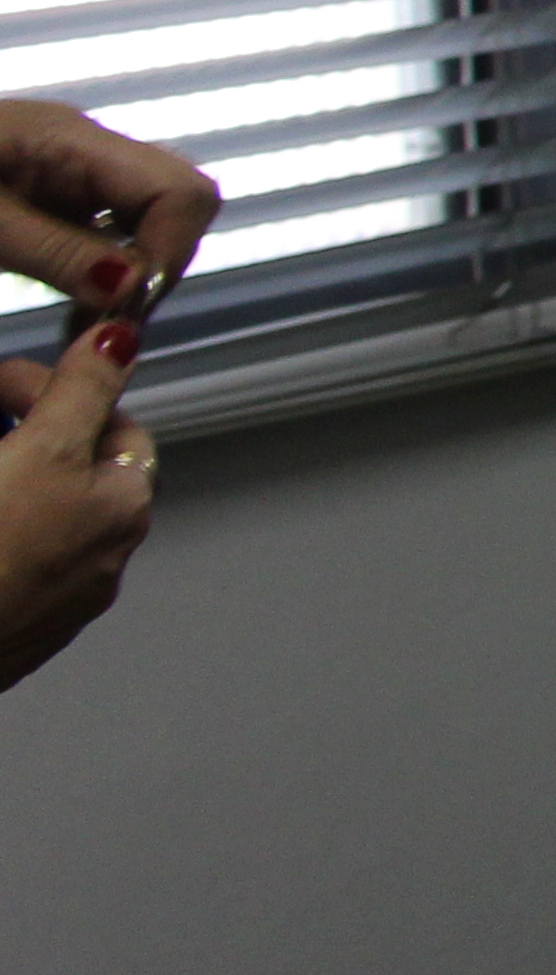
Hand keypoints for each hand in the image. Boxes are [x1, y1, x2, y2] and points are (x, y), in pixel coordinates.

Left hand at [0, 104, 215, 326]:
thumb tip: (134, 289)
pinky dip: (114, 271)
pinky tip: (83, 303)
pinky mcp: (65, 191)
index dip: (172, 251)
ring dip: (140, 272)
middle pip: (185, 198)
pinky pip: (119, 228)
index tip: (132, 304)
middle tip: (118, 317)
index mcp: (74, 139)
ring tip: (96, 320)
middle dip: (164, 262)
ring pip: (159, 217)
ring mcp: (81, 167)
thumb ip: (56, 253)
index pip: (180, 187)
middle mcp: (92, 146)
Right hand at [0, 321, 154, 694]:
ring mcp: (58, 601)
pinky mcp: (16, 634)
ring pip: (40, 520)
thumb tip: (121, 341)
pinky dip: (4, 533)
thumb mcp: (40, 450)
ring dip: (14, 485)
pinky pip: (14, 563)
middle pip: (74, 475)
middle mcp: (106, 557)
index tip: (8, 384)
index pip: (113, 423)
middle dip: (31, 440)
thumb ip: (82, 390)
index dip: (61, 390)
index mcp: (124, 507)